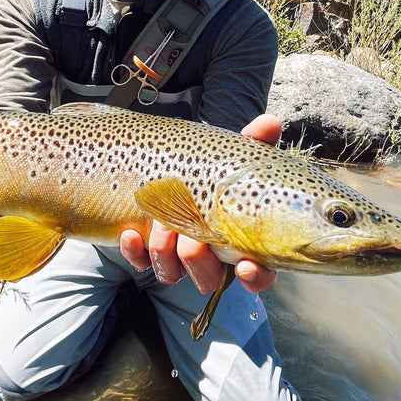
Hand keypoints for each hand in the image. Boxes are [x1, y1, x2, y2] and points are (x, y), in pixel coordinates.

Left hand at [119, 113, 281, 294]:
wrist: (172, 167)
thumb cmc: (213, 169)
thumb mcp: (234, 157)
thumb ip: (254, 143)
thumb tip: (270, 123)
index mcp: (240, 241)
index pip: (258, 275)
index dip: (256, 278)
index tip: (246, 265)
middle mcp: (209, 256)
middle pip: (208, 278)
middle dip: (198, 260)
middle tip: (191, 236)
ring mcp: (176, 257)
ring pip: (173, 273)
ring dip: (166, 254)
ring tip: (162, 225)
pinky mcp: (147, 252)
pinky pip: (140, 262)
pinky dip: (135, 252)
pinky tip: (130, 233)